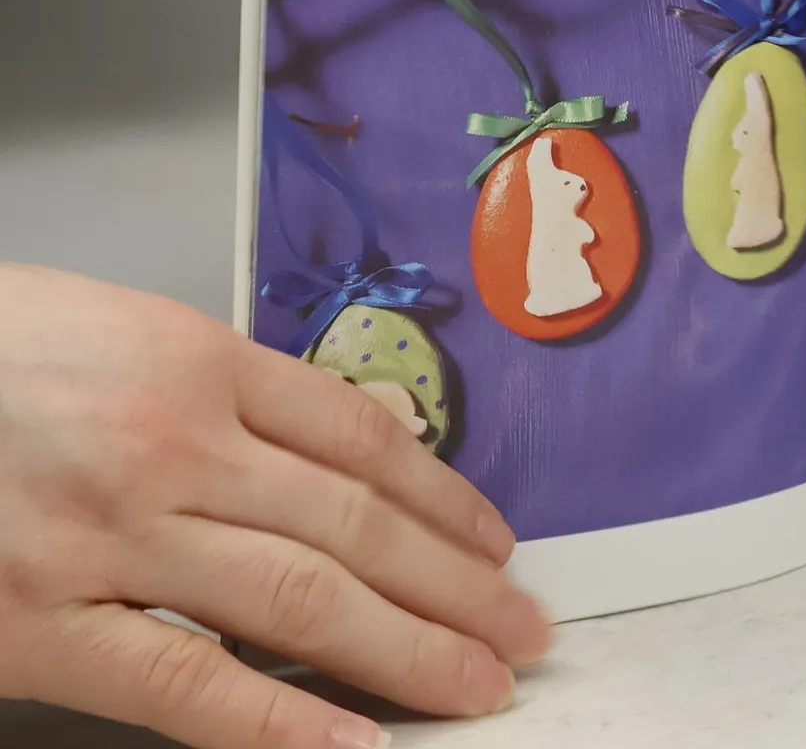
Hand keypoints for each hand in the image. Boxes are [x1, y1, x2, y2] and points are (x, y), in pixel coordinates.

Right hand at [0, 265, 549, 748]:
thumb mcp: (120, 330)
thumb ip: (224, 391)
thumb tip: (337, 454)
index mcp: (195, 361)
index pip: (361, 435)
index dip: (443, 495)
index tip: (495, 541)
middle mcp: (171, 445)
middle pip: (352, 519)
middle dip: (453, 583)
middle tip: (524, 627)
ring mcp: (107, 540)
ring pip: (296, 597)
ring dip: (404, 646)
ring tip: (478, 683)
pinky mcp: (36, 628)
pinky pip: (181, 684)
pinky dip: (278, 720)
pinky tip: (352, 743)